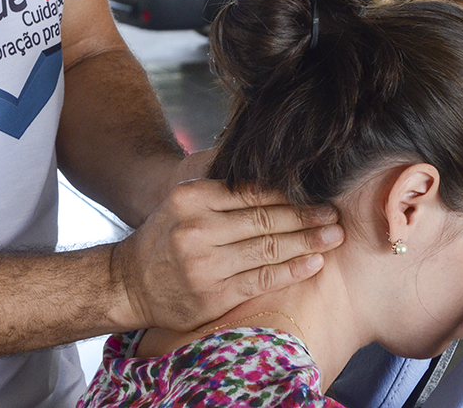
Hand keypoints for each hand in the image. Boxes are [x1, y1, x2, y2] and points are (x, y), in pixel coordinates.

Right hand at [108, 179, 343, 331]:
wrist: (128, 283)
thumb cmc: (166, 237)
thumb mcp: (182, 200)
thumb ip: (220, 185)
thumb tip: (271, 166)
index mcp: (191, 196)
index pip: (251, 191)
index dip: (288, 192)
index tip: (315, 190)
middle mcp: (197, 228)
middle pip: (265, 218)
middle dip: (305, 215)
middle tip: (334, 212)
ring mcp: (205, 264)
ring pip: (268, 248)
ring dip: (307, 241)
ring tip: (334, 235)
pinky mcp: (213, 294)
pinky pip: (263, 279)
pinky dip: (292, 269)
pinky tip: (314, 262)